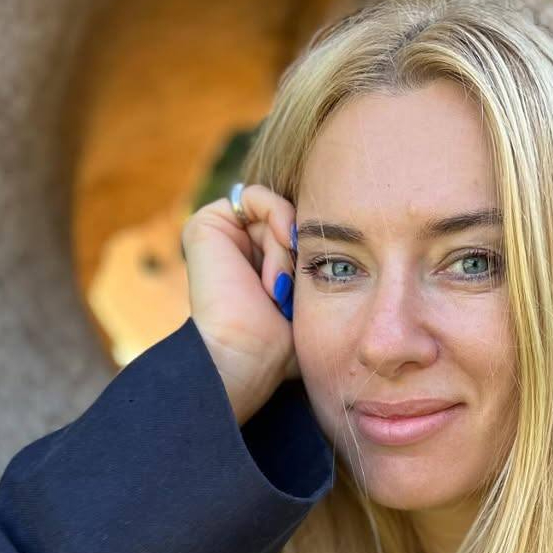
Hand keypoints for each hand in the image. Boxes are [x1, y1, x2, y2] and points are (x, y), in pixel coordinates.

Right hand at [181, 184, 298, 424]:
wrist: (243, 355)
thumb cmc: (279, 343)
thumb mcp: (309, 301)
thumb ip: (317, 273)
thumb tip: (346, 250)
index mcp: (257, 266)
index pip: (298, 234)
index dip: (313, 250)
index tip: (313, 284)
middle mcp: (238, 248)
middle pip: (289, 221)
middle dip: (299, 251)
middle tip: (290, 291)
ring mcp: (221, 235)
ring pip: (276, 212)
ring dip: (287, 248)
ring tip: (277, 287)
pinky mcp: (206, 223)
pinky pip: (255, 197)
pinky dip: (276, 219)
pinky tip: (277, 252)